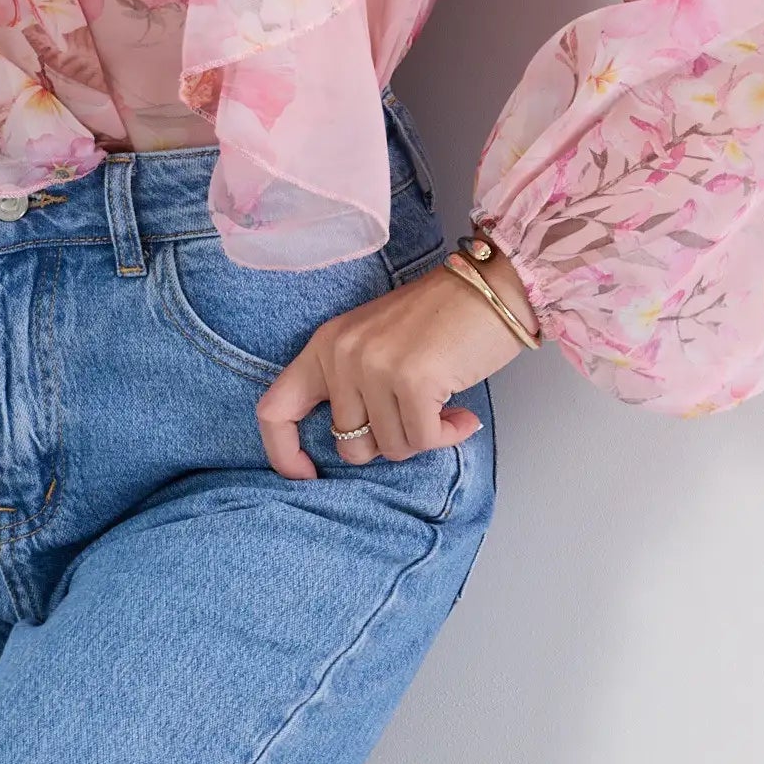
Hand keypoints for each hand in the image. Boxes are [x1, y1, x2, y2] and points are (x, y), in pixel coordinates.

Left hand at [254, 250, 537, 480]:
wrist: (489, 288)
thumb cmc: (437, 320)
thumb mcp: (374, 346)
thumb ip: (351, 388)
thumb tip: (353, 448)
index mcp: (324, 346)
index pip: (274, 410)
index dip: (283, 454)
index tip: (307, 476)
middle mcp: (340, 355)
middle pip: (349, 446)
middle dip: (388, 442)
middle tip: (416, 415)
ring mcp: (373, 366)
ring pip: (391, 448)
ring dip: (423, 436)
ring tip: (441, 403)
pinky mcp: (411, 380)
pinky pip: (424, 440)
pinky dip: (447, 435)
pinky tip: (461, 413)